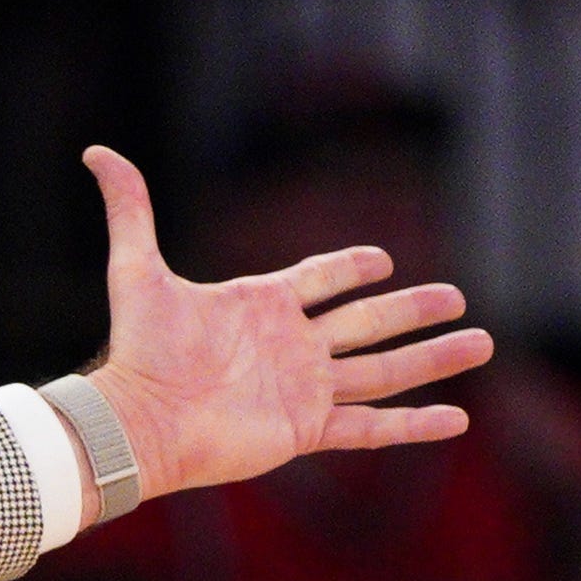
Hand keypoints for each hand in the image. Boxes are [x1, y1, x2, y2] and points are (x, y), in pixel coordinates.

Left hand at [77, 144, 491, 506]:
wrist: (138, 420)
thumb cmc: (138, 352)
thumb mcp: (136, 271)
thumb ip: (129, 210)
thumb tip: (97, 151)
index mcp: (262, 307)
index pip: (321, 279)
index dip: (349, 268)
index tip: (380, 260)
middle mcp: (290, 347)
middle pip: (368, 322)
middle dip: (412, 310)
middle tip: (457, 298)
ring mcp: (303, 389)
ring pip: (384, 371)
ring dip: (432, 358)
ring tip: (482, 342)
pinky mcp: (306, 429)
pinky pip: (371, 427)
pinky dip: (414, 425)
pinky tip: (456, 421)